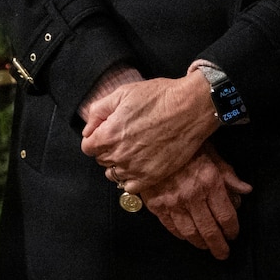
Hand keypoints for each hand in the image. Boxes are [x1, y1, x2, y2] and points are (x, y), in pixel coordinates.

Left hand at [79, 72, 216, 189]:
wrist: (191, 108)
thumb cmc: (159, 97)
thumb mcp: (124, 92)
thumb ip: (99, 111)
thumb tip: (88, 129)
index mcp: (108, 134)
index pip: (87, 147)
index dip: (96, 138)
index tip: (108, 131)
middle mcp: (118, 155)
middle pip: (101, 160)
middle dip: (108, 149)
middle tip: (125, 136)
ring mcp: (135, 169)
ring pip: (114, 174)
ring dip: (119, 164)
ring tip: (134, 150)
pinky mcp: (151, 177)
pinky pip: (130, 187)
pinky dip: (131, 178)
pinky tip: (140, 164)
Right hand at [119, 147, 252, 258]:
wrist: (151, 137)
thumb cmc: (186, 142)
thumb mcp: (212, 152)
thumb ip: (228, 174)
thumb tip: (245, 191)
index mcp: (209, 182)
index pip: (225, 215)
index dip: (232, 229)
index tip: (234, 235)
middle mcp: (192, 195)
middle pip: (209, 229)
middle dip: (218, 245)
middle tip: (223, 253)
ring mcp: (172, 202)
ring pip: (190, 232)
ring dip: (200, 243)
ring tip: (207, 247)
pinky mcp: (156, 205)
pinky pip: (171, 227)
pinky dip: (181, 236)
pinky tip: (187, 237)